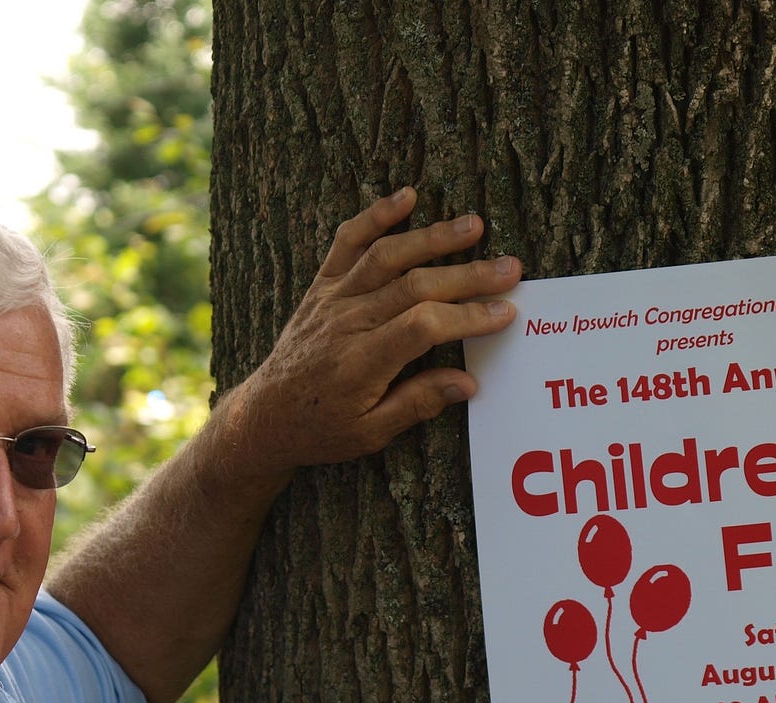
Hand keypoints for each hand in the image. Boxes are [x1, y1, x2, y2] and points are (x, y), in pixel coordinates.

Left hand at [219, 186, 520, 479]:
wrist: (264, 416)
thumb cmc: (320, 428)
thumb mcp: (369, 433)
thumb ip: (417, 404)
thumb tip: (468, 383)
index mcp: (361, 364)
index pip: (423, 327)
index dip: (468, 317)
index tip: (505, 313)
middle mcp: (347, 323)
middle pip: (415, 286)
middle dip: (468, 276)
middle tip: (511, 269)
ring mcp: (332, 299)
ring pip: (388, 257)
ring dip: (433, 238)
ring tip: (475, 225)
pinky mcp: (322, 286)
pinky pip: (346, 242)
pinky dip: (375, 216)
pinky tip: (407, 197)